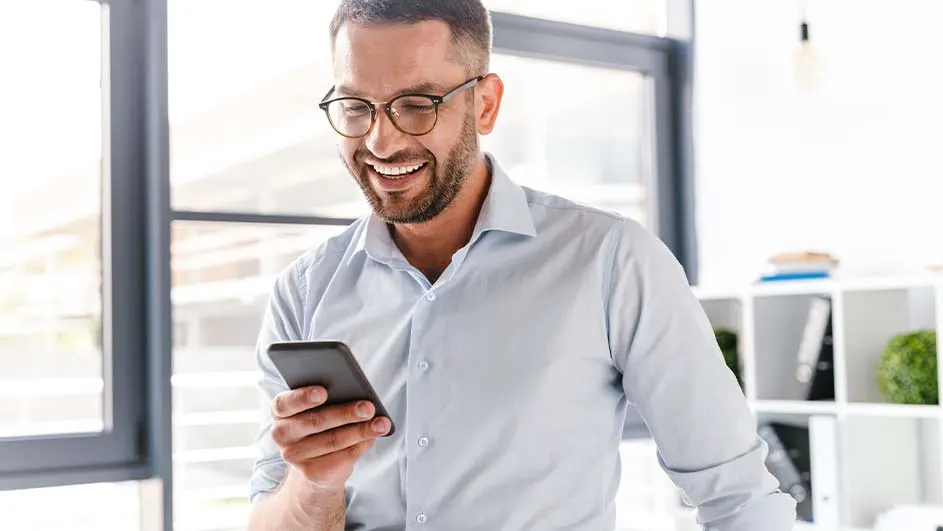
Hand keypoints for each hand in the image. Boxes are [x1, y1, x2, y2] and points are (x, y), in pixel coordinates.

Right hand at [270, 386, 391, 489]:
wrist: (315, 464)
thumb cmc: (320, 424)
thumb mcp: (318, 408)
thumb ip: (329, 398)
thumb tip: (357, 395)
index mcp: (281, 411)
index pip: (285, 403)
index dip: (303, 397)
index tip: (323, 391)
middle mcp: (282, 434)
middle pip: (316, 421)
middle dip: (345, 413)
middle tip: (368, 407)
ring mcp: (295, 456)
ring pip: (333, 440)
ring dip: (361, 431)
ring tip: (381, 423)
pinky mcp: (313, 472)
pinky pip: (343, 456)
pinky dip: (362, 444)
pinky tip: (374, 436)